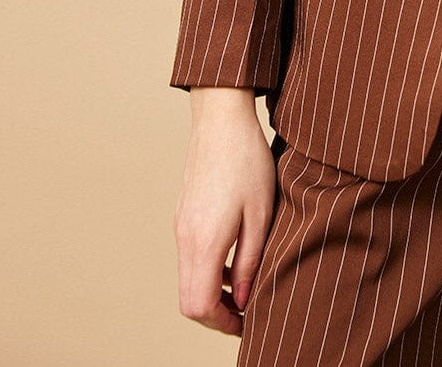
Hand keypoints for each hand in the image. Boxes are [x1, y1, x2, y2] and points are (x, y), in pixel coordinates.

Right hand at [174, 88, 277, 334]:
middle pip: (189, 300)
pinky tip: (235, 259)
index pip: (200, 306)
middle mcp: (185, 239)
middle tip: (248, 311)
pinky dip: (208, 271)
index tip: (248, 322)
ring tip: (246, 286)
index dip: (224, 323)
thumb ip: (251, 261)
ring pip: (187, 280)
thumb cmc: (247, 161)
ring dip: (213, 293)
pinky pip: (189, 258)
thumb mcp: (261, 214)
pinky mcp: (183, 215)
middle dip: (217, 314)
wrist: (221, 118)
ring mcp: (181, 226)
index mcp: (204, 242)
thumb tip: (245, 300)